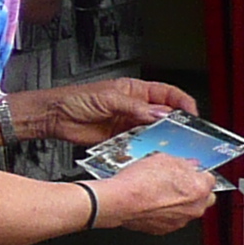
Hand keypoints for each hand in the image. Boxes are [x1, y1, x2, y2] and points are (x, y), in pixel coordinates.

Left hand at [22, 77, 197, 146]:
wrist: (53, 116)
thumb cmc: (74, 99)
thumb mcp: (109, 99)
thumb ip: (135, 108)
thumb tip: (160, 114)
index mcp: (136, 91)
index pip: (169, 94)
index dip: (183, 104)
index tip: (192, 116)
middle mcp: (135, 107)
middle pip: (165, 116)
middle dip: (177, 126)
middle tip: (185, 136)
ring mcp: (128, 124)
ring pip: (154, 132)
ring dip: (161, 140)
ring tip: (170, 147)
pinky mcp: (120, 139)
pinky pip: (139, 145)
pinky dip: (145, 150)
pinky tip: (147, 153)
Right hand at [100, 154, 216, 233]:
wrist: (118, 201)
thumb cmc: (138, 182)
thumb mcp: (162, 159)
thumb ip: (182, 163)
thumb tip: (187, 166)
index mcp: (199, 189)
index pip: (208, 179)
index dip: (195, 174)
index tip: (187, 172)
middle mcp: (194, 207)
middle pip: (203, 198)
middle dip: (193, 191)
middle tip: (175, 183)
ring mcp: (180, 220)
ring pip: (186, 210)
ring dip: (177, 203)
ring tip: (157, 192)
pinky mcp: (165, 229)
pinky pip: (170, 219)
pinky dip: (163, 213)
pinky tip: (150, 203)